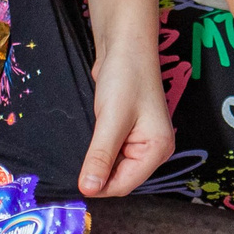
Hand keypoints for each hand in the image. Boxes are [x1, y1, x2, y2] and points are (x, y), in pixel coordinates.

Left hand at [82, 43, 174, 196]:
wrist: (125, 45)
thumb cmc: (125, 77)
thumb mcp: (111, 120)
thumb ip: (100, 156)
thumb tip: (88, 189)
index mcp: (158, 150)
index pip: (125, 184)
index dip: (99, 186)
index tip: (75, 180)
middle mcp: (154, 150)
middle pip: (121, 178)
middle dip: (98, 174)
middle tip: (76, 161)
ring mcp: (143, 142)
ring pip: (114, 167)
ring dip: (97, 163)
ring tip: (82, 148)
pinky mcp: (130, 133)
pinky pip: (112, 154)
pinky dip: (99, 152)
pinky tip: (88, 143)